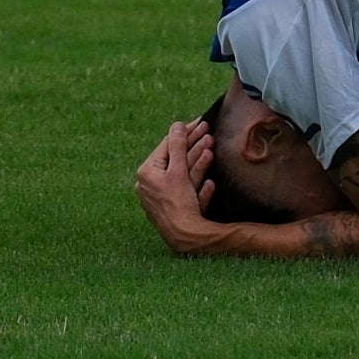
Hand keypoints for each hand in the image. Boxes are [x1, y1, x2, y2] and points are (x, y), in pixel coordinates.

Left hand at [135, 120, 222, 255]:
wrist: (184, 237)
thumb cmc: (177, 203)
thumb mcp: (177, 170)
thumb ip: (177, 146)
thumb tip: (176, 126)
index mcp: (147, 173)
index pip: (166, 145)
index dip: (184, 132)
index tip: (199, 122)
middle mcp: (151, 184)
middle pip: (175, 159)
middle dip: (193, 145)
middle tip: (208, 130)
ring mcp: (162, 197)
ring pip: (183, 174)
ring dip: (198, 161)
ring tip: (211, 145)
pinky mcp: (174, 207)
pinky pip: (187, 192)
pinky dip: (198, 185)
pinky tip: (209, 183)